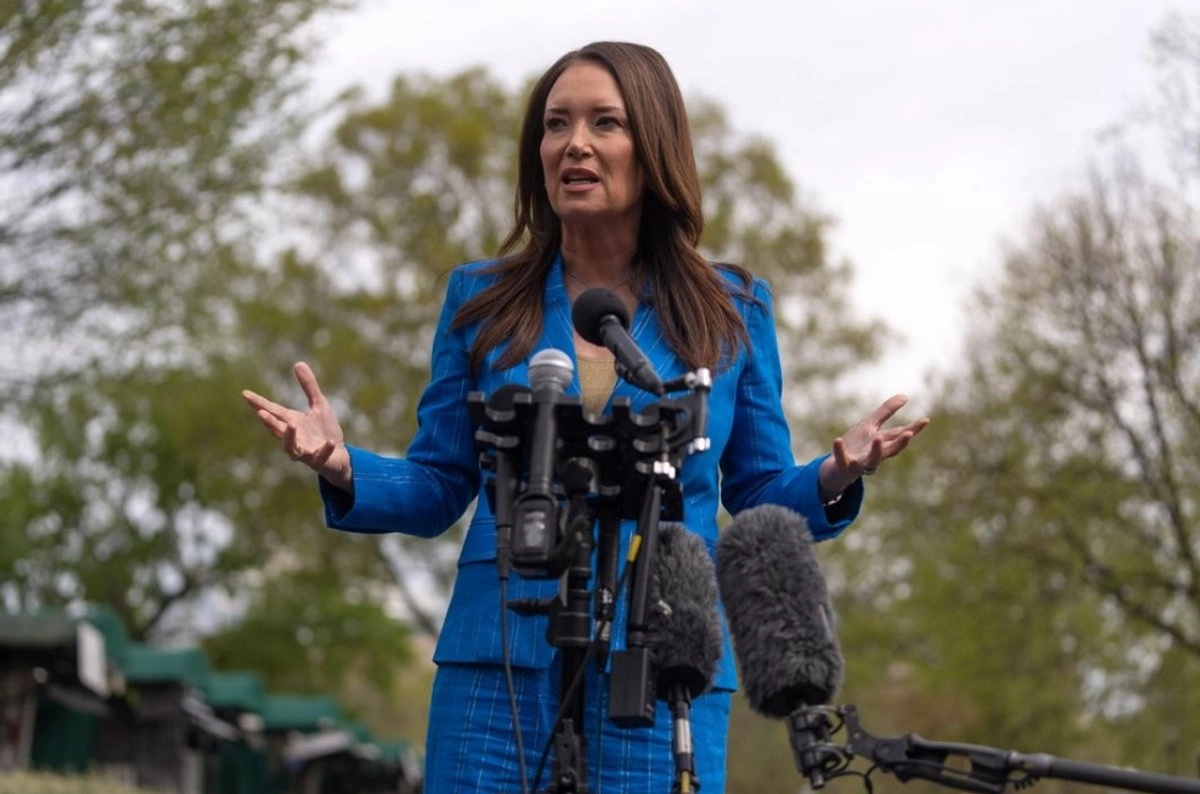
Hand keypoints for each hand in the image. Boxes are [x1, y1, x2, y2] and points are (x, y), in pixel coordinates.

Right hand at [241, 362, 352, 491]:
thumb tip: (298, 363)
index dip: (258, 403)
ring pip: (291, 447)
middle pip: (277, 430)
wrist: (339, 456)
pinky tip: (329, 442)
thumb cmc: (325, 431)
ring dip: (290, 437)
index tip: (245, 394)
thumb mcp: (319, 405)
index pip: (273, 411)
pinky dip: (324, 450)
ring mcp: (305, 450)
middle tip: (261, 413)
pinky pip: (320, 456)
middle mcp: (294, 437)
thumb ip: (309, 386)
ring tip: (292, 424)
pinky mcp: (319, 460)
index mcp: (292, 422)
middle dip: (269, 422)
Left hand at [819, 394, 928, 498]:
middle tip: (909, 433)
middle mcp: (875, 455)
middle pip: (891, 450)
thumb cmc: (857, 445)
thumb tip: (905, 396)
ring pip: (871, 460)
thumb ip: (886, 412)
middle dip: (900, 443)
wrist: (837, 468)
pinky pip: (842, 459)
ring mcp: (860, 462)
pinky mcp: (844, 466)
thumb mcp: (870, 425)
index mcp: (883, 444)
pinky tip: (837, 440)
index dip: (913, 428)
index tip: (925, 420)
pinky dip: (839, 451)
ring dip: (876, 451)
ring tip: (878, 438)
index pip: (900, 435)